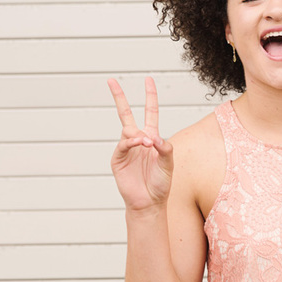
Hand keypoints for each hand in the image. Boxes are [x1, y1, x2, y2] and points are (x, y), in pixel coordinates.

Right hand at [108, 77, 173, 211]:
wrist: (149, 202)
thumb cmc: (161, 183)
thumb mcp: (169, 163)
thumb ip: (165, 147)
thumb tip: (152, 136)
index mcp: (152, 138)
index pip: (150, 112)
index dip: (150, 96)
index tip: (148, 80)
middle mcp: (138, 140)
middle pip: (127, 114)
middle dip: (119, 97)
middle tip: (112, 81)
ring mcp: (127, 149)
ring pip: (127, 130)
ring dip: (138, 134)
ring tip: (147, 143)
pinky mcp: (118, 159)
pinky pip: (123, 144)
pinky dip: (131, 142)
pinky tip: (140, 144)